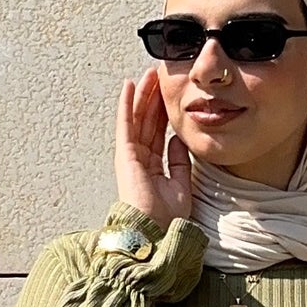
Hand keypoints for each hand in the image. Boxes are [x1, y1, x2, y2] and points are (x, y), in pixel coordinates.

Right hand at [115, 71, 194, 226]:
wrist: (154, 232)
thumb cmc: (165, 219)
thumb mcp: (181, 186)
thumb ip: (180, 163)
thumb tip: (179, 140)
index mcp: (153, 167)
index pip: (159, 133)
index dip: (165, 113)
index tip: (171, 95)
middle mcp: (140, 159)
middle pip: (147, 122)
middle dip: (154, 98)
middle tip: (160, 76)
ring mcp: (131, 156)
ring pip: (137, 118)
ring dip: (143, 94)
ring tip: (149, 74)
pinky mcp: (125, 154)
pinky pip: (126, 124)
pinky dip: (127, 104)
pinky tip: (130, 86)